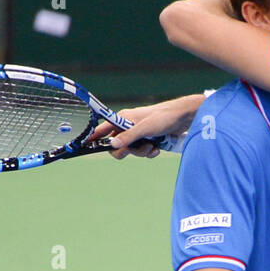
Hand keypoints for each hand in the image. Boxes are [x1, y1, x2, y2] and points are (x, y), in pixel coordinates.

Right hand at [91, 96, 205, 158]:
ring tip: (152, 146)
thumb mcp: (144, 128)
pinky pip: (143, 152)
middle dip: (126, 151)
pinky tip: (157, 148)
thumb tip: (112, 145)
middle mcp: (128, 126)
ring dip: (142, 152)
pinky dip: (150, 152)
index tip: (85, 147)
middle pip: (117, 146)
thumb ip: (128, 137)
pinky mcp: (148, 140)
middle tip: (133, 150)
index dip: (94, 138)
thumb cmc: (163, 117)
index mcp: (122, 119)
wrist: (183, 119)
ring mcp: (138, 134)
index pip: (103, 130)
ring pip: (131, 151)